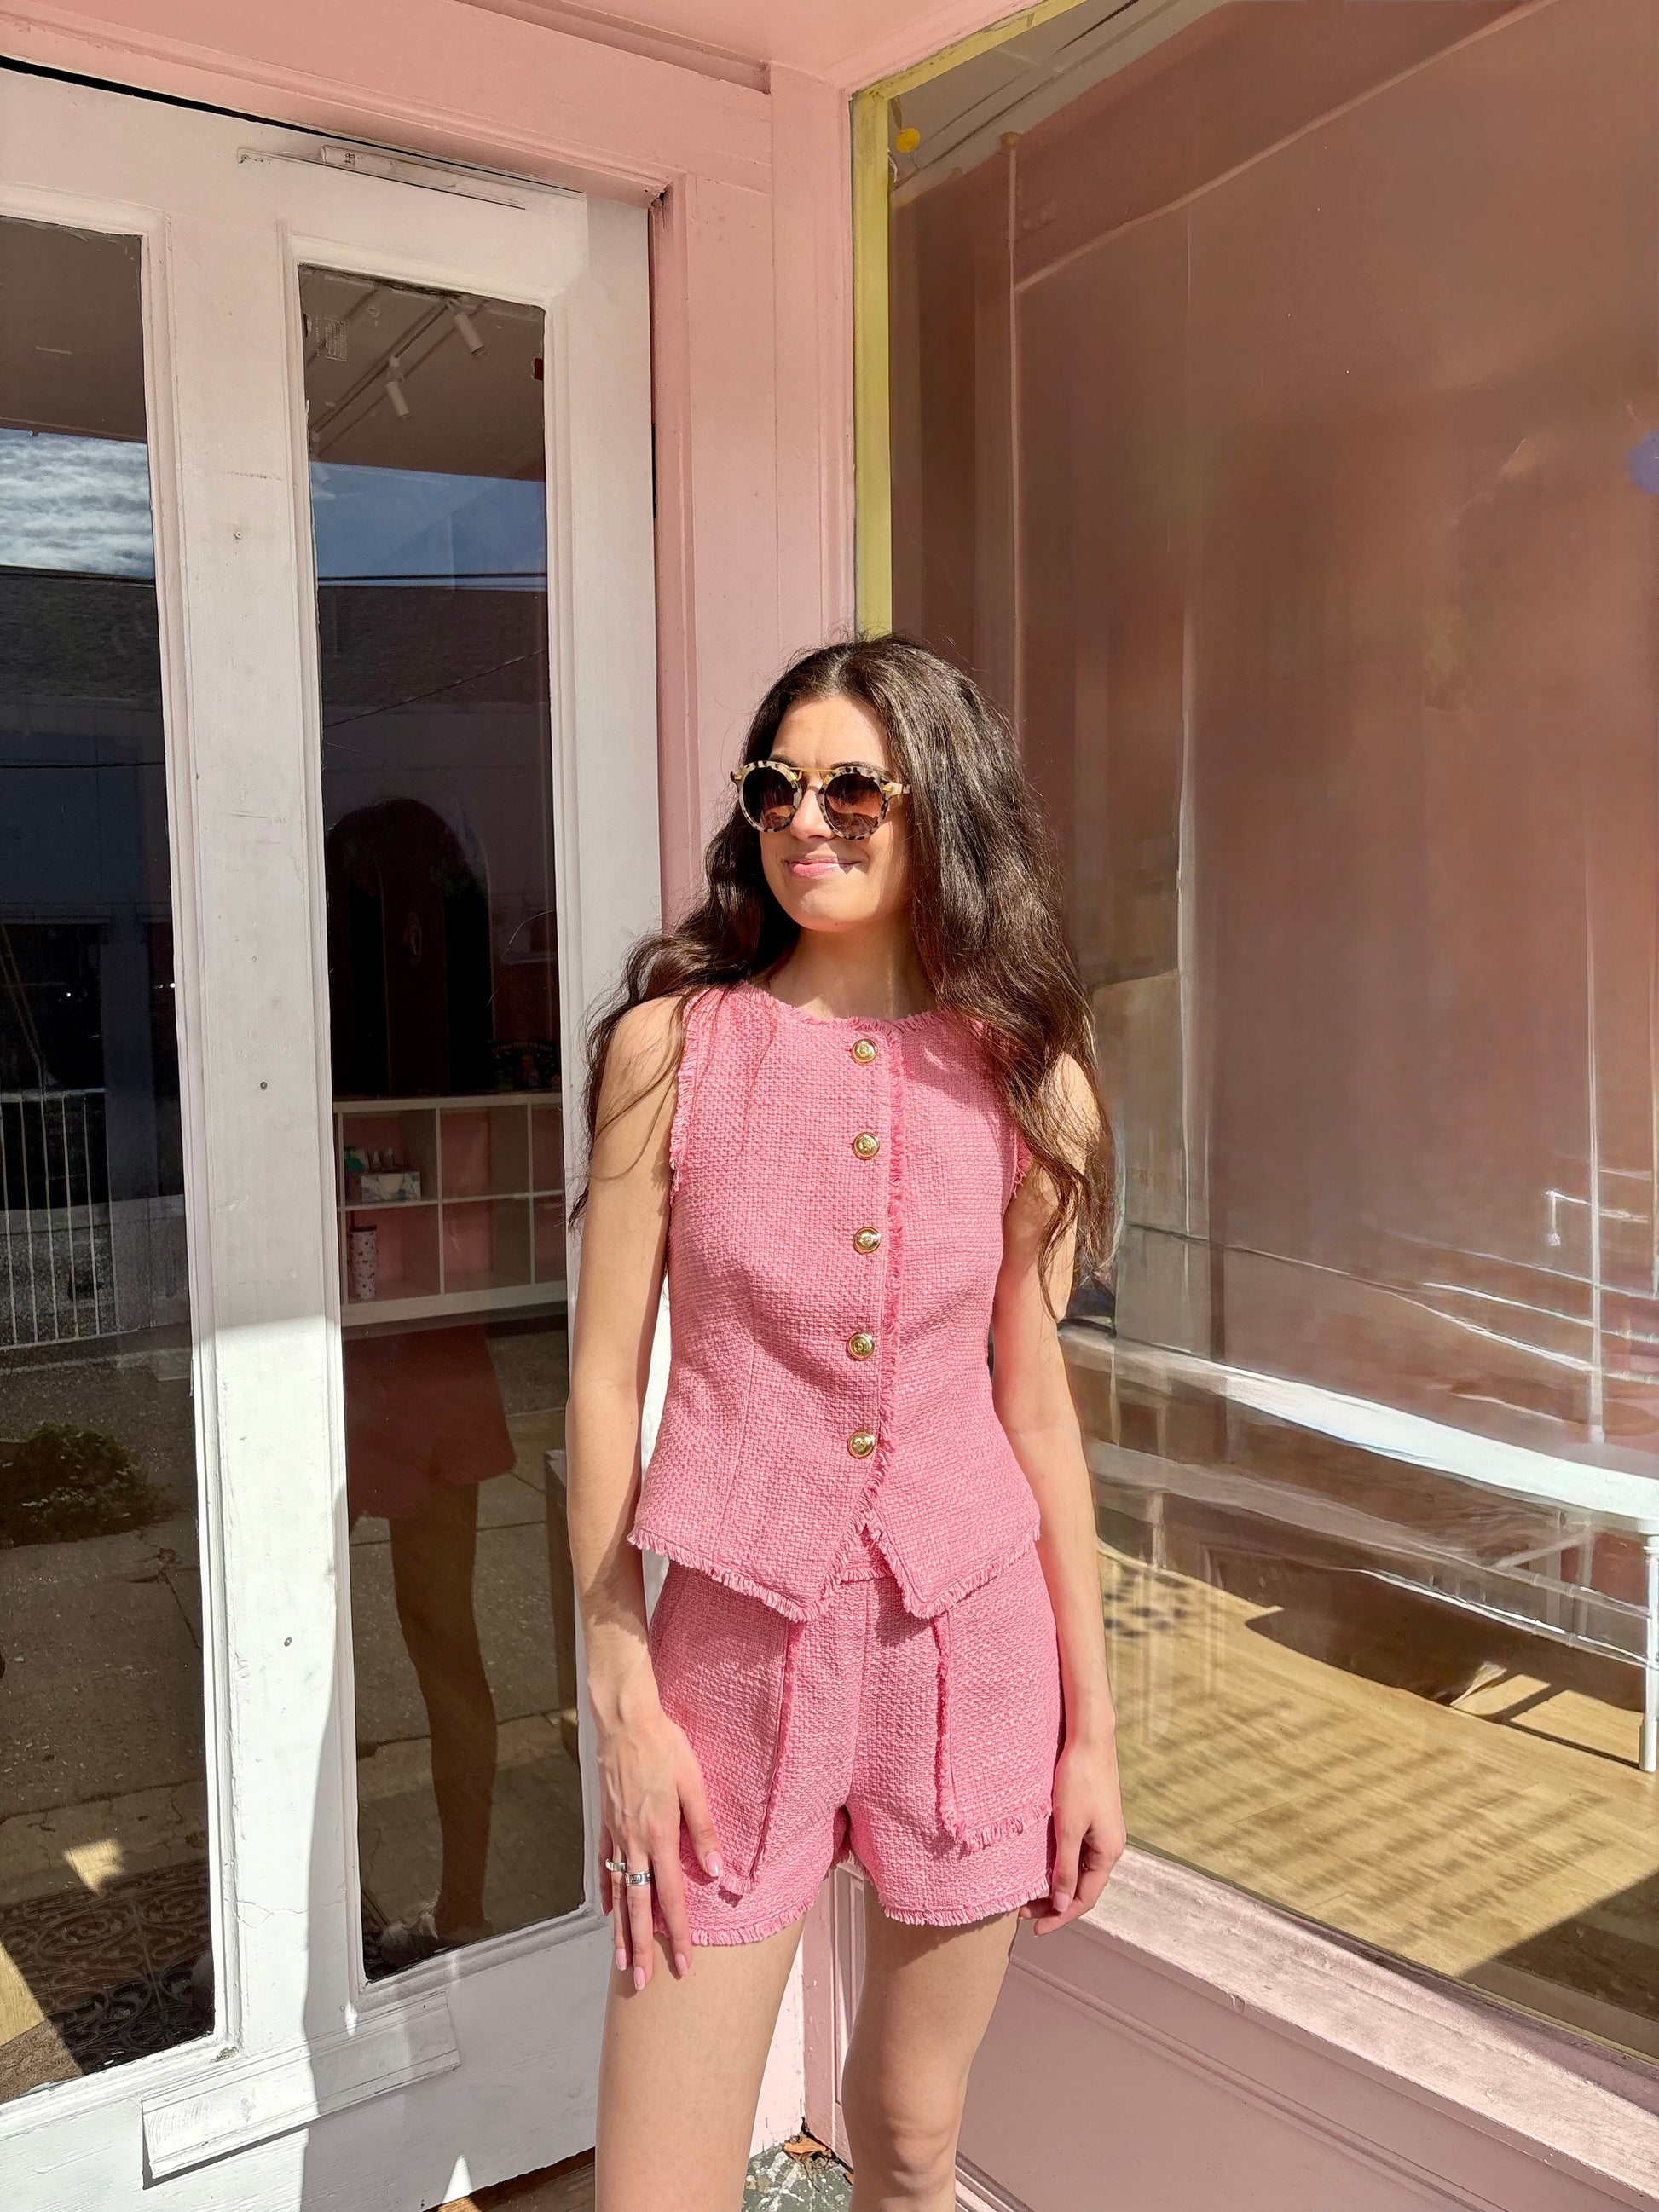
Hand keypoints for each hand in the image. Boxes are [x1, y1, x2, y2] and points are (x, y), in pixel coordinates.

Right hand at [595, 1680, 722, 1990]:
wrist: (624, 1721)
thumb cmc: (664, 1747)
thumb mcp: (692, 1783)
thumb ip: (703, 1830)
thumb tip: (718, 1873)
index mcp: (659, 1835)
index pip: (669, 1896)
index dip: (676, 1933)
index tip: (682, 1964)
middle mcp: (634, 1842)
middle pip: (638, 1906)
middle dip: (643, 1947)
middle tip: (644, 1982)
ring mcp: (616, 1834)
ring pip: (619, 1892)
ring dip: (621, 1931)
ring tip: (622, 1963)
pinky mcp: (605, 1822)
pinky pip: (605, 1864)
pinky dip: (606, 1890)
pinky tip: (607, 1911)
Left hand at [1023, 1732, 1124, 1935]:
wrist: (1089, 1739)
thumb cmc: (1079, 1780)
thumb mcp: (1068, 1828)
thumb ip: (1064, 1868)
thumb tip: (1061, 1904)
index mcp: (1108, 1853)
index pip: (1085, 1898)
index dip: (1061, 1917)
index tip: (1034, 1928)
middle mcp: (1109, 1846)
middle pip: (1082, 1887)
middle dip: (1055, 1903)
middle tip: (1023, 1911)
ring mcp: (1103, 1832)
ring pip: (1079, 1870)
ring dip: (1056, 1884)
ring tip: (1029, 1893)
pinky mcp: (1094, 1818)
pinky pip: (1078, 1853)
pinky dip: (1060, 1865)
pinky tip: (1041, 1865)